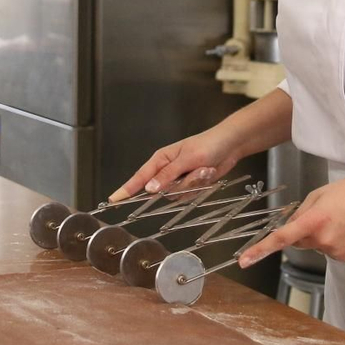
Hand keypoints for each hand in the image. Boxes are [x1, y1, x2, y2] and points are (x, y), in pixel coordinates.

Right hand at [109, 129, 239, 201]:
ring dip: (194, 184)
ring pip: (178, 195)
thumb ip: (168, 175)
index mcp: (161, 160)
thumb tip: (149, 189)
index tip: (113, 199)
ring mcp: (179, 179)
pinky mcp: (191, 185)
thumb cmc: (208, 145)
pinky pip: (190, 195)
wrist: (231, 146)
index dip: (126, 189)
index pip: (139, 178)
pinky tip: (208, 173)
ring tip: (204, 168)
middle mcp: (167, 171)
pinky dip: (200, 186)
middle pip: (162, 191)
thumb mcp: (187, 158)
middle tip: (196, 171)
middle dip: (180, 185)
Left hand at [238, 174, 344, 265]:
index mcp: (314, 220)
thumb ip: (300, 213)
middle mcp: (323, 239)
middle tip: (324, 215)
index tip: (244, 260)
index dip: (260, 250)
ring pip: (314, 247)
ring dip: (320, 236)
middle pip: (299, 242)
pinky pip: (328, 252)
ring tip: (340, 220)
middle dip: (304, 231)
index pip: (282, 238)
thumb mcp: (319, 194)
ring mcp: (336, 251)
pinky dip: (332, 242)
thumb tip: (289, 229)